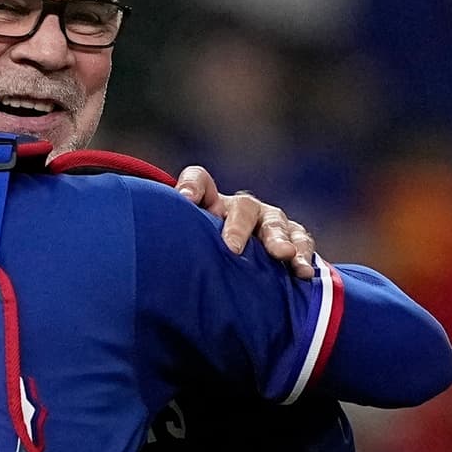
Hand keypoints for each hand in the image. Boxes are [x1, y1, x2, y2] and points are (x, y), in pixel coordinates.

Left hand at [175, 166, 315, 278]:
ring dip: (278, 239)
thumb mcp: (190, 246)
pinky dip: (304, 254)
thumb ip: (176, 241)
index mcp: (210, 204)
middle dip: (237, 227)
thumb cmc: (206, 256)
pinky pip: (300, 240)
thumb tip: (147, 255)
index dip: (192, 186)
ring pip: (275, 223)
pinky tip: (304, 270)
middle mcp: (240, 208)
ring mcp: (269, 220)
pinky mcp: (292, 236)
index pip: (199, 181)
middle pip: (242, 207)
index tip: (184, 199)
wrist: (238, 268)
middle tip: (232, 249)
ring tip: (283, 255)